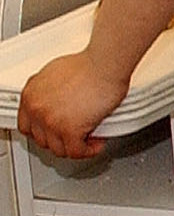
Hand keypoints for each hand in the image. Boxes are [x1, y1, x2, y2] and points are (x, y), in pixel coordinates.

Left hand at [17, 52, 132, 159]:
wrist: (103, 64)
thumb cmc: (89, 64)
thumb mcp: (57, 73)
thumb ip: (51, 91)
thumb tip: (59, 99)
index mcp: (30, 95)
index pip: (27, 125)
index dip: (42, 132)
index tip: (54, 132)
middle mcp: (36, 109)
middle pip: (42, 139)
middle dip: (59, 140)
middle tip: (74, 136)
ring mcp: (50, 121)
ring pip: (59, 149)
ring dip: (74, 146)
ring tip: (88, 140)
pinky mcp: (69, 130)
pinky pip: (77, 151)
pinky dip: (89, 150)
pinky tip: (97, 143)